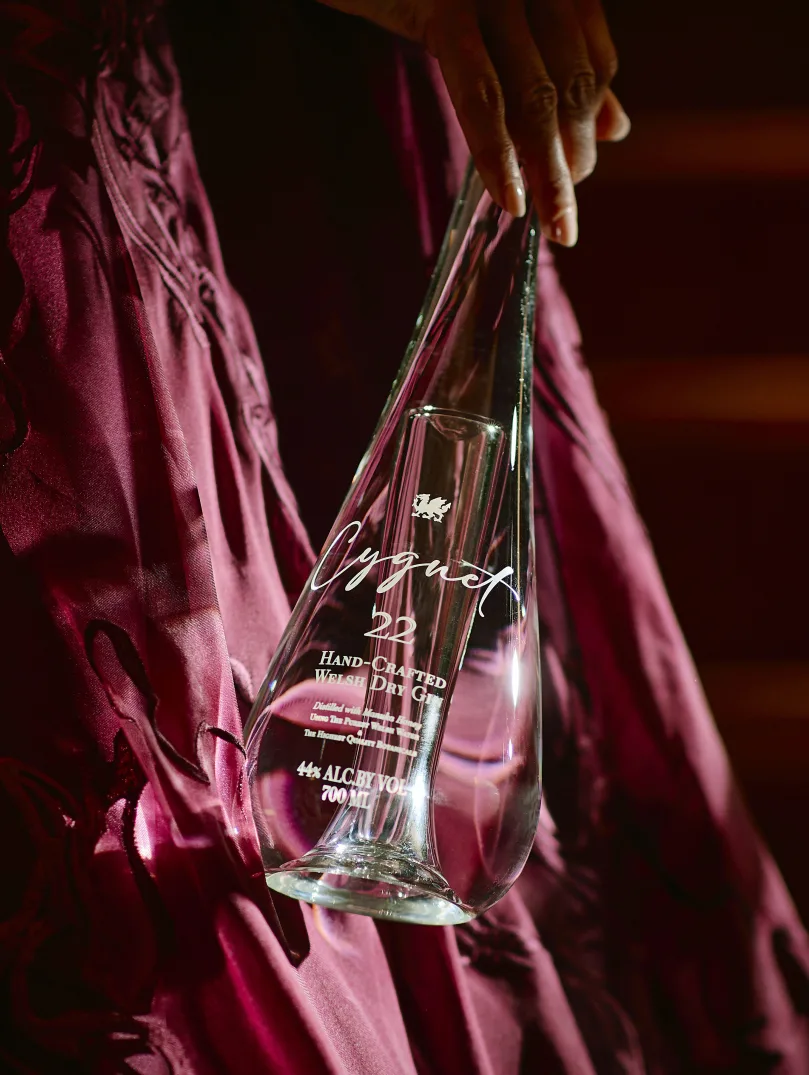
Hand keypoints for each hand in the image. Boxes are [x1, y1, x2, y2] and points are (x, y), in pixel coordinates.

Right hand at [317, 0, 629, 244]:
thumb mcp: (492, 28)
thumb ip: (559, 68)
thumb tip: (615, 128)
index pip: (595, 62)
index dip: (590, 126)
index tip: (576, 175)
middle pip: (571, 84)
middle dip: (572, 161)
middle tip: (564, 222)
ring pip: (536, 96)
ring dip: (548, 171)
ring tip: (550, 220)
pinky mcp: (441, 4)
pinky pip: (480, 93)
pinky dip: (497, 153)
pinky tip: (510, 198)